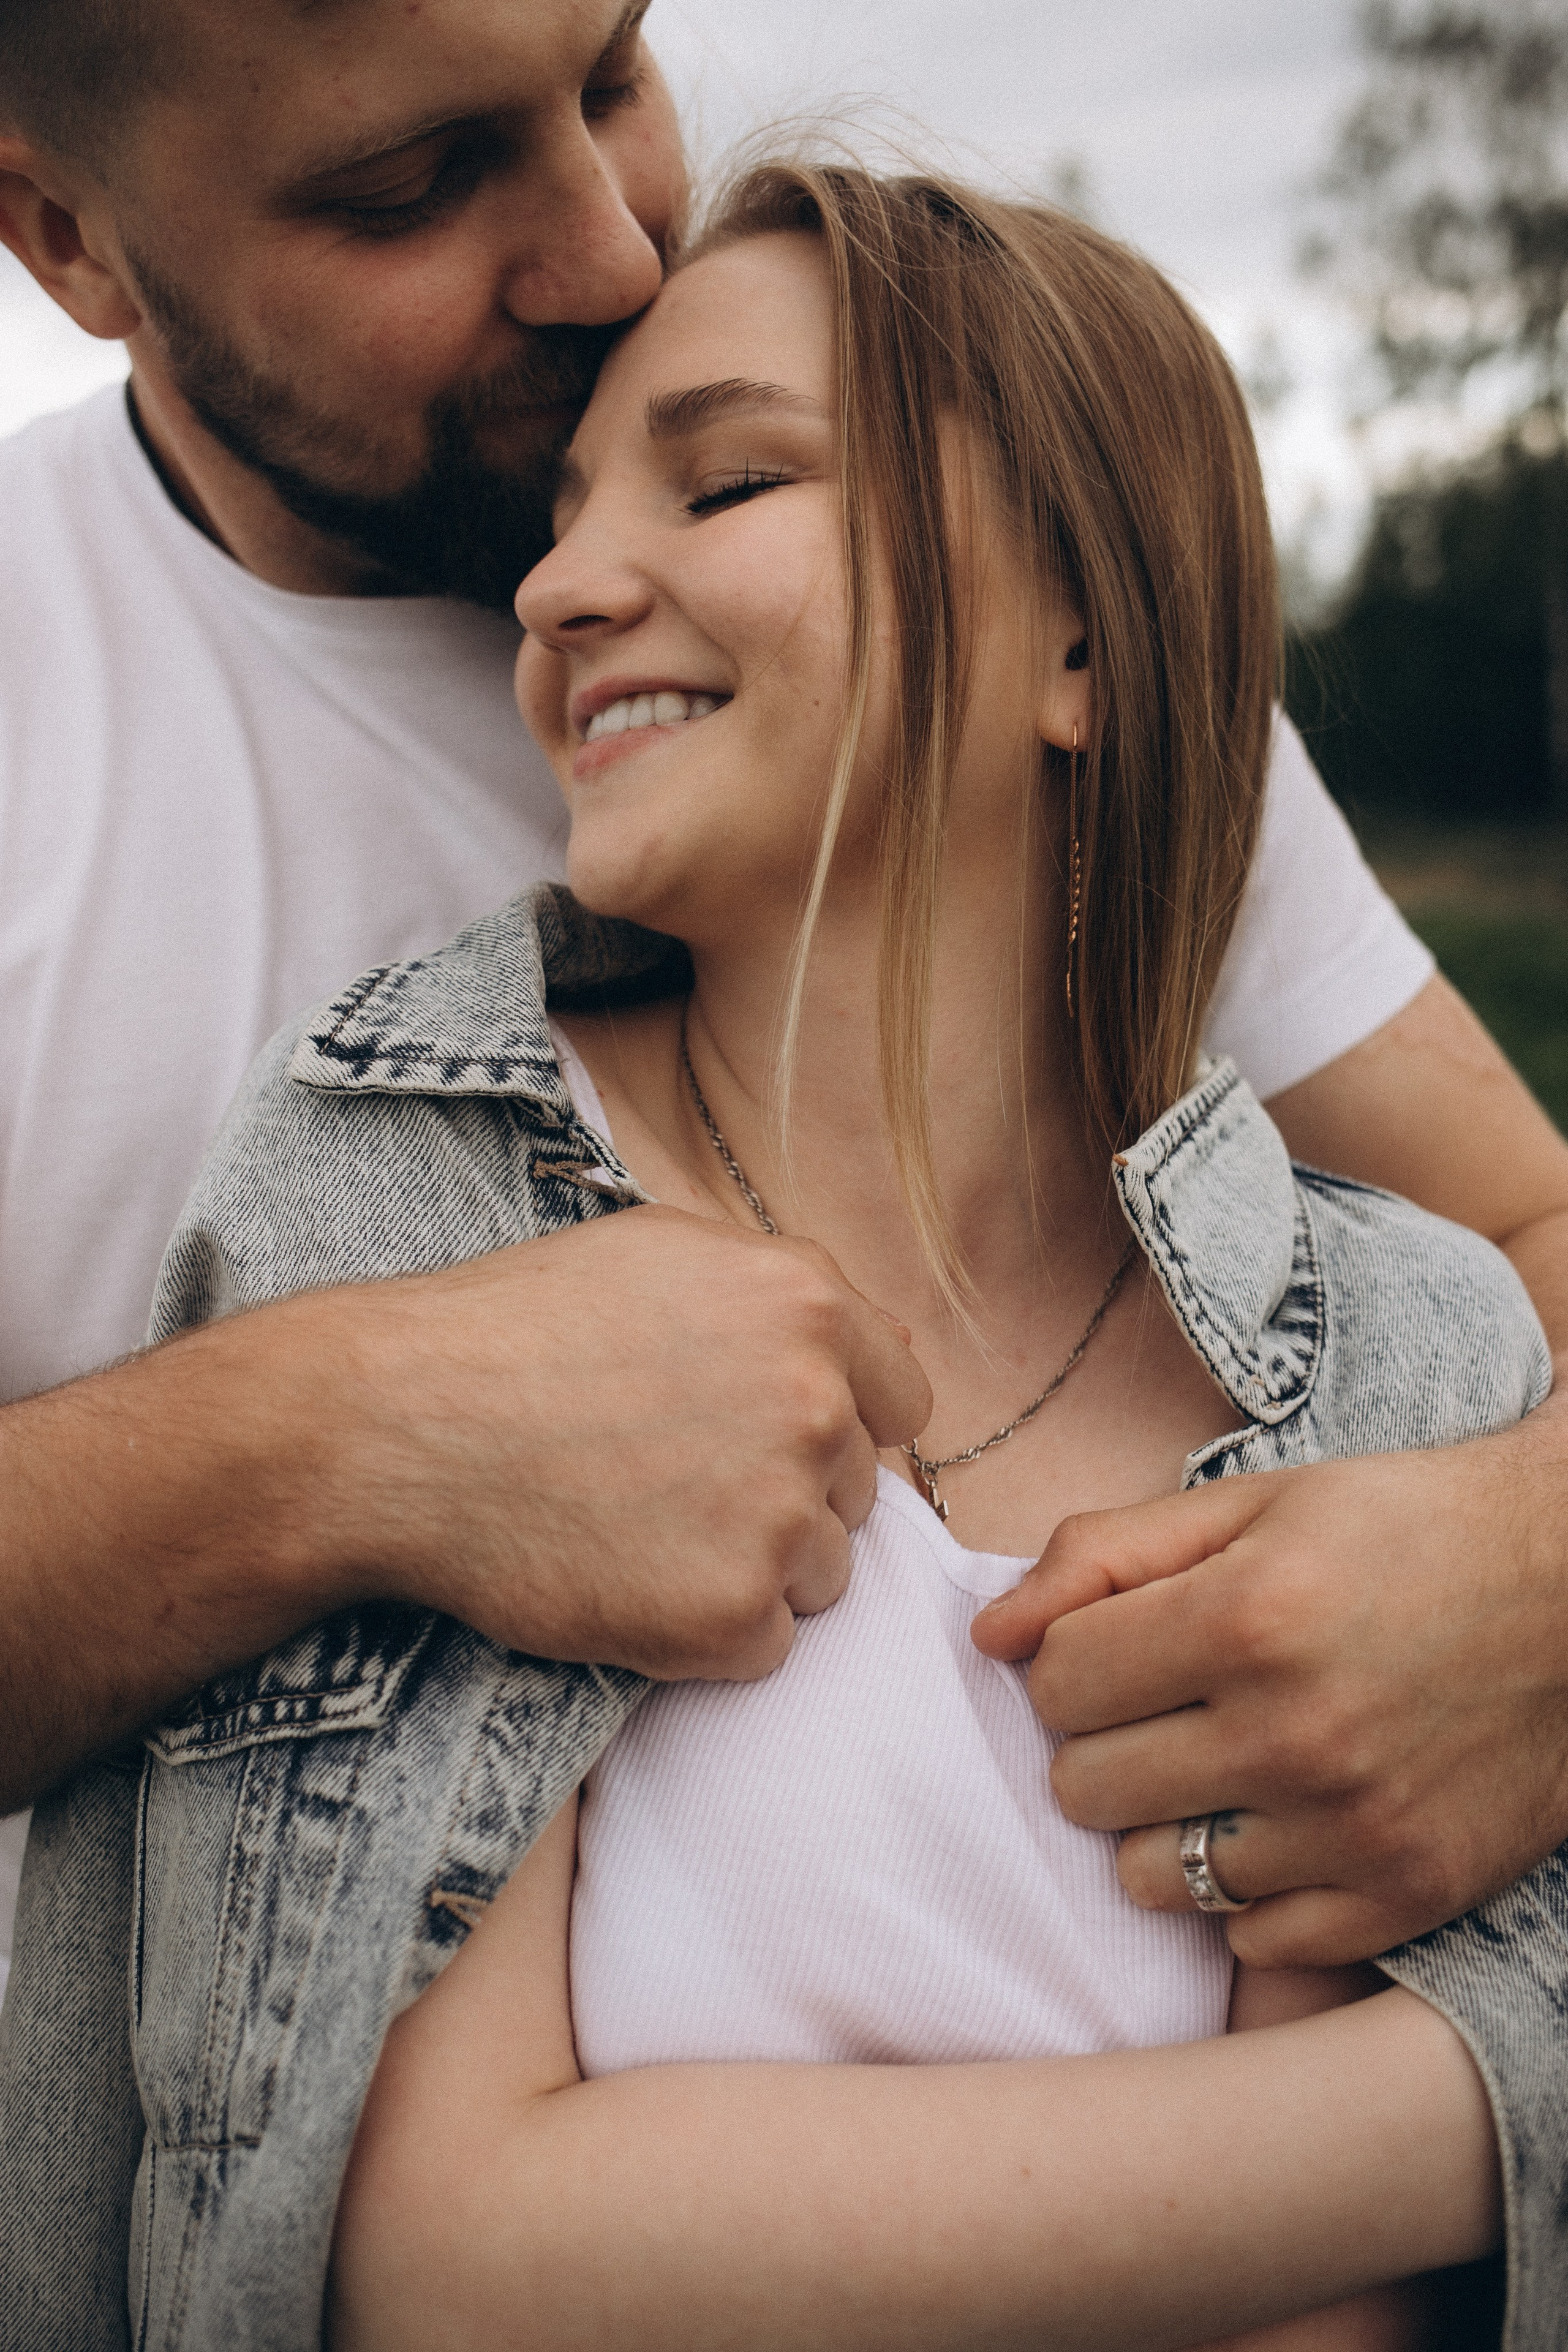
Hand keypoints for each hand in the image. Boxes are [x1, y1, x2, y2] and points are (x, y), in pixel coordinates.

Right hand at [313, 1204, 930, 1680]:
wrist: (397, 1428)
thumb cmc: (514, 1330)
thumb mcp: (660, 1254)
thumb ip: (783, 1294)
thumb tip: (884, 1349)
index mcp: (808, 1305)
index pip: (901, 1400)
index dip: (838, 1424)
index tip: (763, 1438)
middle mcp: (816, 1406)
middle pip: (855, 1490)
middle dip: (783, 1494)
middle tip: (668, 1481)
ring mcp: (777, 1515)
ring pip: (820, 1571)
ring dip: (749, 1566)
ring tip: (637, 1527)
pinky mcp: (731, 1616)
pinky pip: (765, 1643)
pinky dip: (707, 1632)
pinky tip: (627, 1580)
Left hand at [971, 1406, 1567, 1963]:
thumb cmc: (1397, 1530)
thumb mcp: (1247, 1503)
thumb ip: (1102, 1554)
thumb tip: (988, 1635)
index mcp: (1247, 1617)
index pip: (1056, 1682)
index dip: (1073, 1660)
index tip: (1123, 1645)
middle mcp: (1296, 1732)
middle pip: (1083, 1787)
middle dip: (1102, 1741)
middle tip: (1166, 1704)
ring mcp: (1353, 1827)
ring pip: (1150, 1877)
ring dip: (1163, 1820)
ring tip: (1222, 1762)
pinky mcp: (1405, 1893)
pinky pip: (1248, 1936)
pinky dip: (1245, 1889)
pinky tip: (1281, 1822)